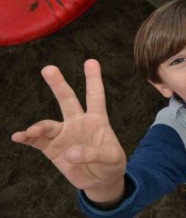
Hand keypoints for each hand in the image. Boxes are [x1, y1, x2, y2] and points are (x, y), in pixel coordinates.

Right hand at [11, 60, 126, 204]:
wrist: (99, 181)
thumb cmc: (111, 164)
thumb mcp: (111, 158)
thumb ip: (93, 154)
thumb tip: (69, 153)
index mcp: (97, 120)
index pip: (95, 96)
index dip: (93, 79)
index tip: (91, 61)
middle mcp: (78, 122)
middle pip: (67, 99)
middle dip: (58, 84)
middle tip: (48, 68)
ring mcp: (63, 134)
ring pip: (47, 124)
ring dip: (39, 127)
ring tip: (32, 132)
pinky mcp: (52, 148)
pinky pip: (37, 141)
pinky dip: (27, 138)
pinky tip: (19, 137)